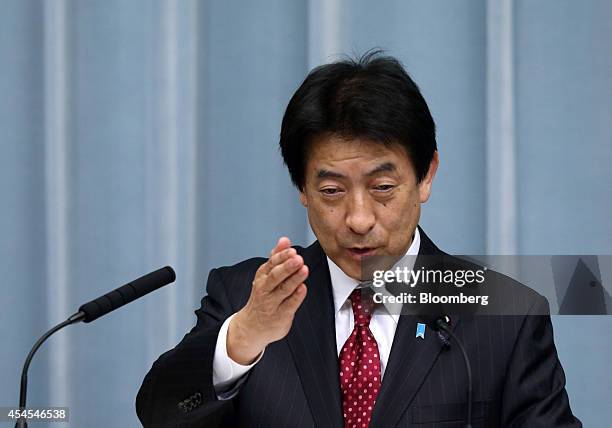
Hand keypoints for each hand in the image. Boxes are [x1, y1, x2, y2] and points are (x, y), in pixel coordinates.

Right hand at [227, 237, 307, 364]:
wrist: (252, 327)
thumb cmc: (263, 297)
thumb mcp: (266, 276)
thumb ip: (276, 258)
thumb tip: (284, 240)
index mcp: (262, 277)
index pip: (271, 264)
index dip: (282, 256)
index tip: (292, 249)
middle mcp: (265, 289)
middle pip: (275, 276)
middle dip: (287, 266)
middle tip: (298, 258)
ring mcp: (272, 303)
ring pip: (283, 289)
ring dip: (294, 279)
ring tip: (304, 269)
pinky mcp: (281, 315)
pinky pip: (289, 305)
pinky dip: (296, 297)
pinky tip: (302, 288)